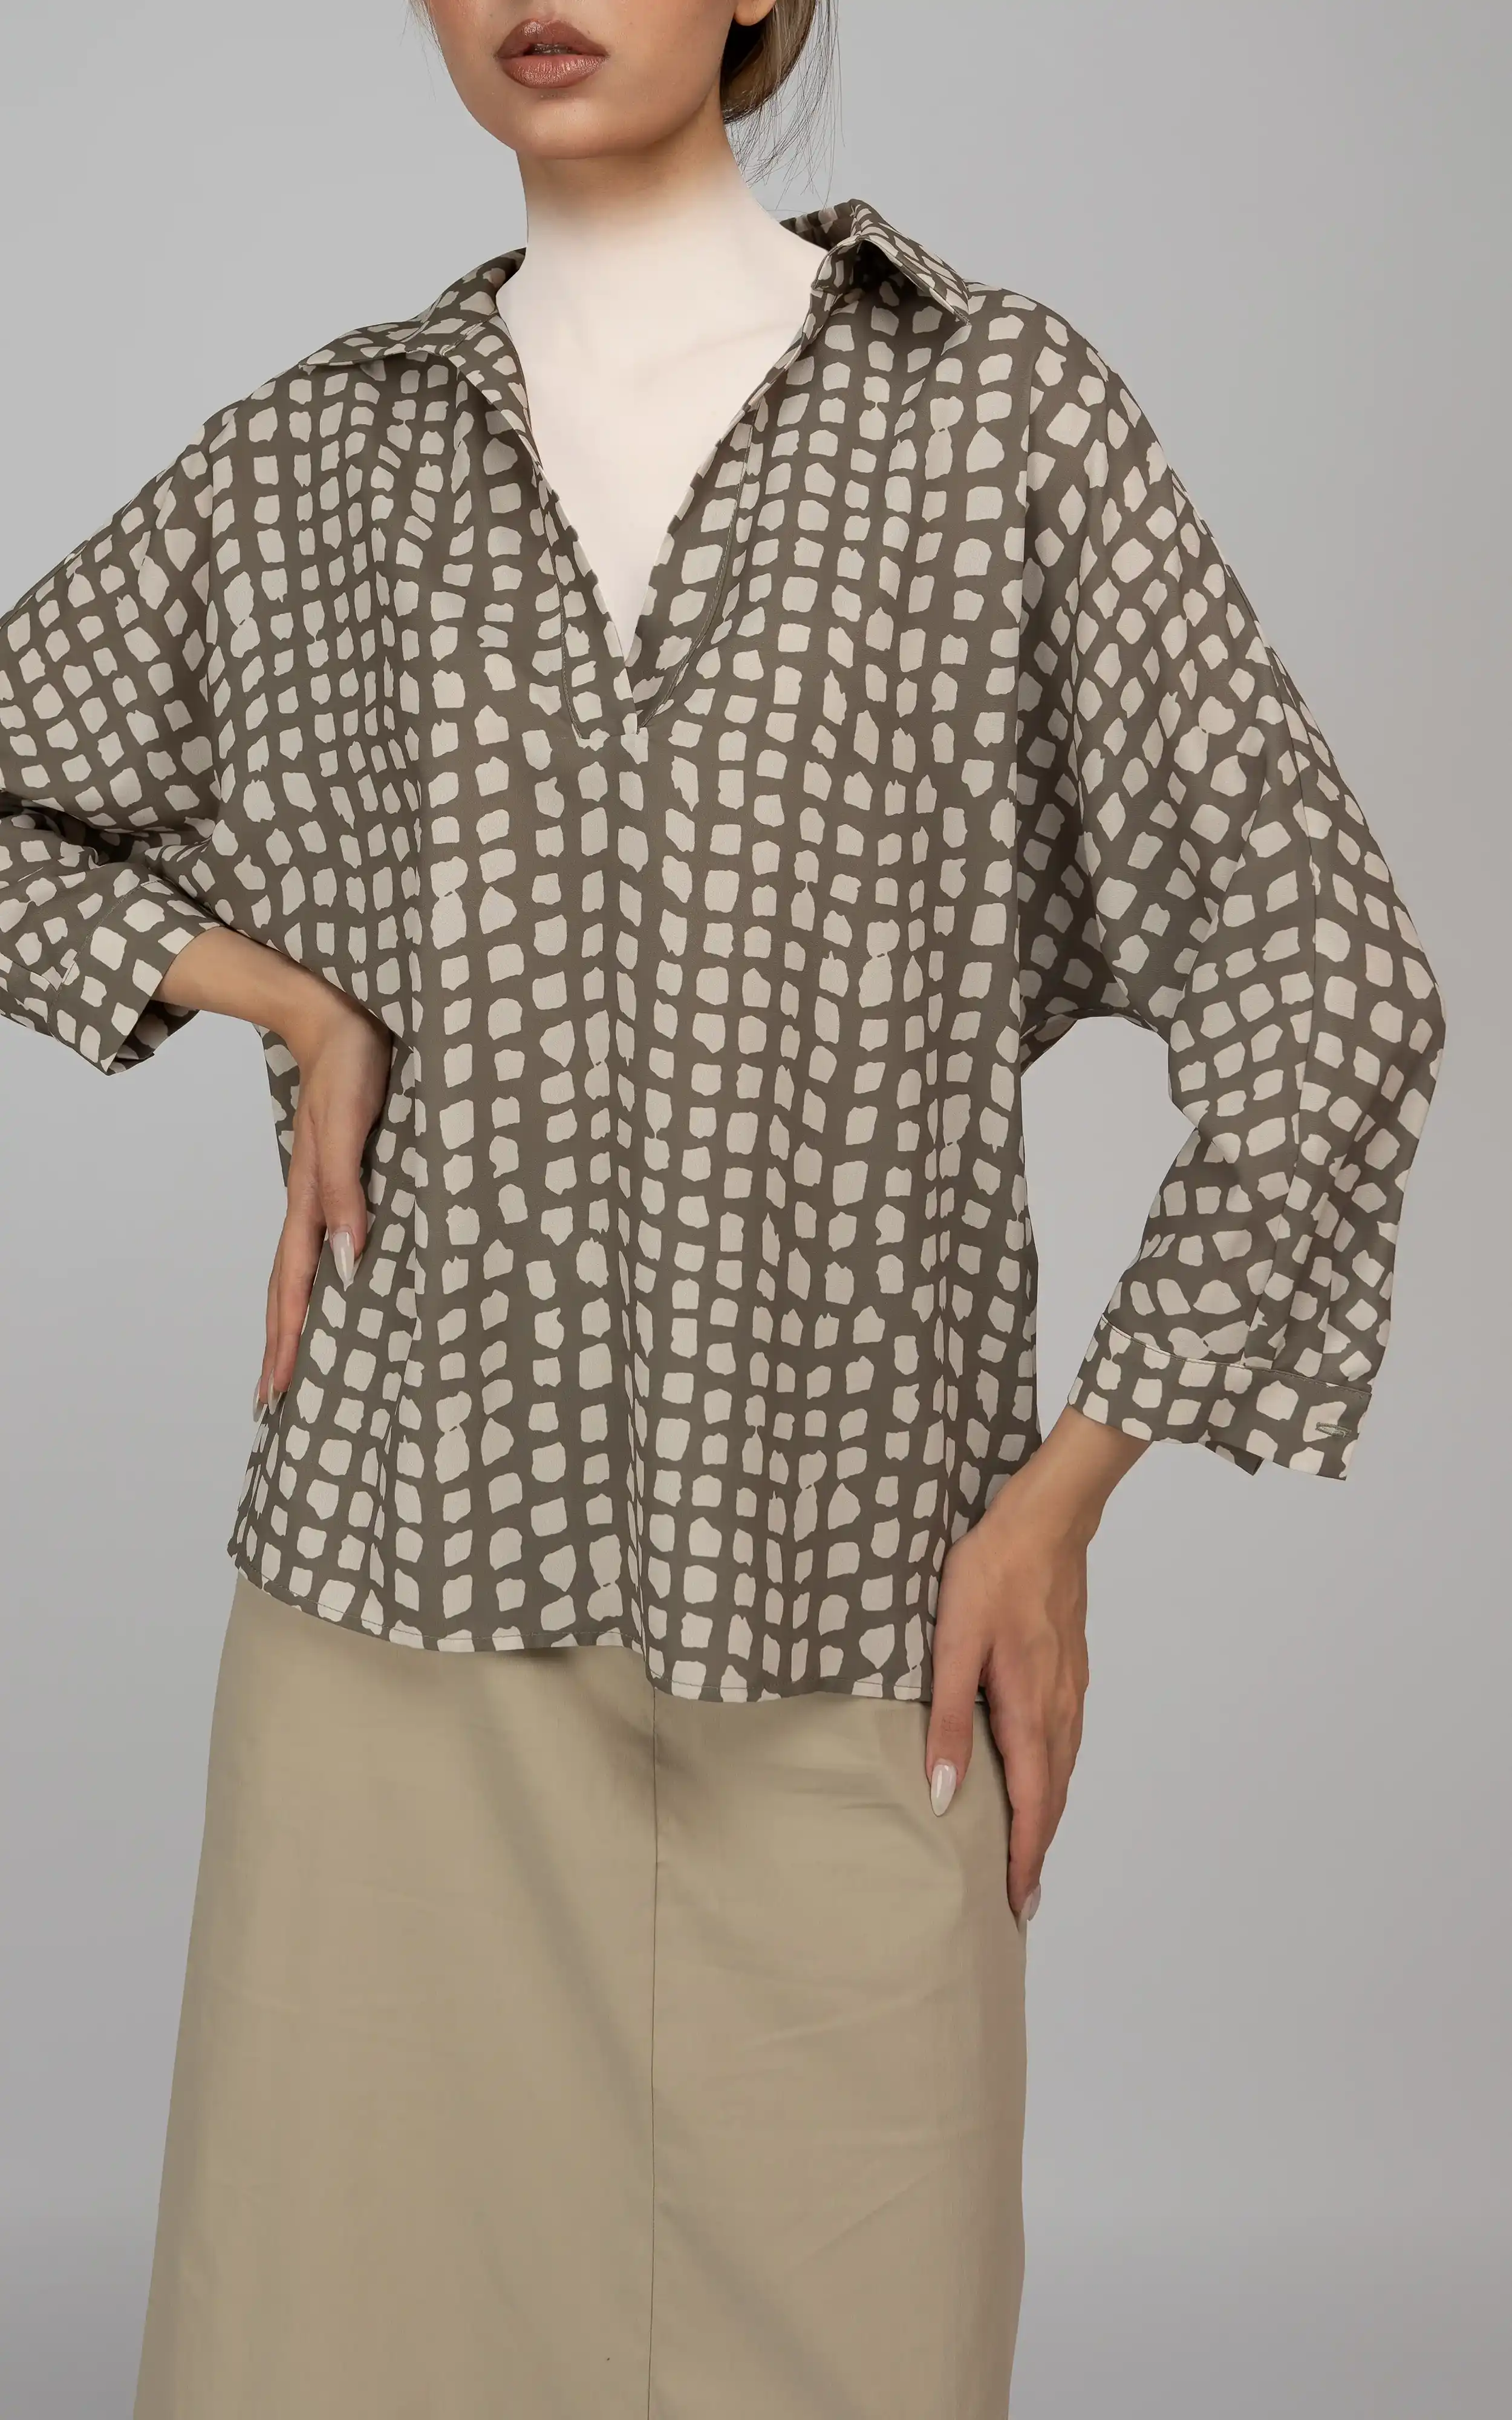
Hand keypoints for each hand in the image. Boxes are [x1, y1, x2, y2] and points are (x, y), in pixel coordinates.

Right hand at [154, 928, 392, 1410]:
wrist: (341, 1017)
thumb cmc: (353, 1066)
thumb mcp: (350, 1126)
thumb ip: (348, 1191)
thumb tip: (348, 1261)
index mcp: (312, 1198)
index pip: (295, 1283)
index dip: (288, 1338)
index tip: (277, 1389)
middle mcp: (312, 1202)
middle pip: (286, 1287)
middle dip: (280, 1344)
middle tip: (270, 1400)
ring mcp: (321, 1191)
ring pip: (298, 1268)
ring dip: (291, 1318)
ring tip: (287, 1360)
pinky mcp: (337, 1177)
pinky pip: (320, 1243)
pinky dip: (312, 1279)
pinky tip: (326, 1290)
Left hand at [925, 1409, 1147, 1919]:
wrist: (1045, 1520)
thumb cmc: (992, 1574)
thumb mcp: (954, 1645)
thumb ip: (948, 1722)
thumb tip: (945, 1794)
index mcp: (1028, 1711)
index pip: (1030, 1806)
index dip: (1022, 1858)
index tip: (1015, 1903)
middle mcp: (1058, 1709)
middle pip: (1053, 1798)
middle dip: (1037, 1851)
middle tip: (1021, 1899)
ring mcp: (1069, 1689)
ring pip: (1063, 1770)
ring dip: (1047, 1817)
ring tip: (1029, 1851)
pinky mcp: (1070, 1669)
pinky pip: (1066, 1740)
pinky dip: (1055, 1777)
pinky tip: (1041, 1776)